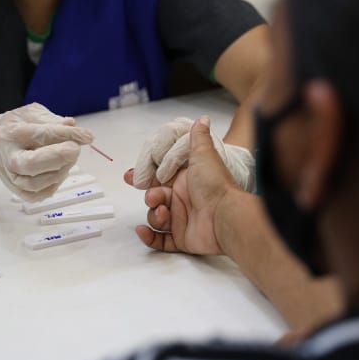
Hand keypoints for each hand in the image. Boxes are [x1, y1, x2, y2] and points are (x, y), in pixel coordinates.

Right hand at [0, 103, 93, 200]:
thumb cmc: (17, 126)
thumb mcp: (31, 114)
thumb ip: (52, 120)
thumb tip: (71, 125)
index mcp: (11, 133)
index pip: (40, 135)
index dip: (66, 135)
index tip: (87, 135)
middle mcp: (8, 157)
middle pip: (31, 164)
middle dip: (58, 158)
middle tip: (76, 149)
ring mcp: (11, 177)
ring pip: (35, 184)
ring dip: (59, 172)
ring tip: (69, 159)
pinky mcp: (17, 191)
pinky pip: (38, 195)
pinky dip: (54, 185)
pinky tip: (60, 171)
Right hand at [134, 116, 240, 254]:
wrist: (226, 215)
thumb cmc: (215, 184)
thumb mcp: (204, 154)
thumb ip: (198, 137)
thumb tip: (203, 119)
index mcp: (185, 180)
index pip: (160, 178)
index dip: (146, 177)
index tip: (132, 177)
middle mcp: (183, 199)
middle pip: (155, 199)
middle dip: (151, 197)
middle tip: (155, 197)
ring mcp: (182, 219)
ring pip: (156, 218)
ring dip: (153, 215)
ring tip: (163, 212)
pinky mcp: (182, 238)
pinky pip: (160, 240)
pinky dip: (150, 237)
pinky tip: (143, 231)